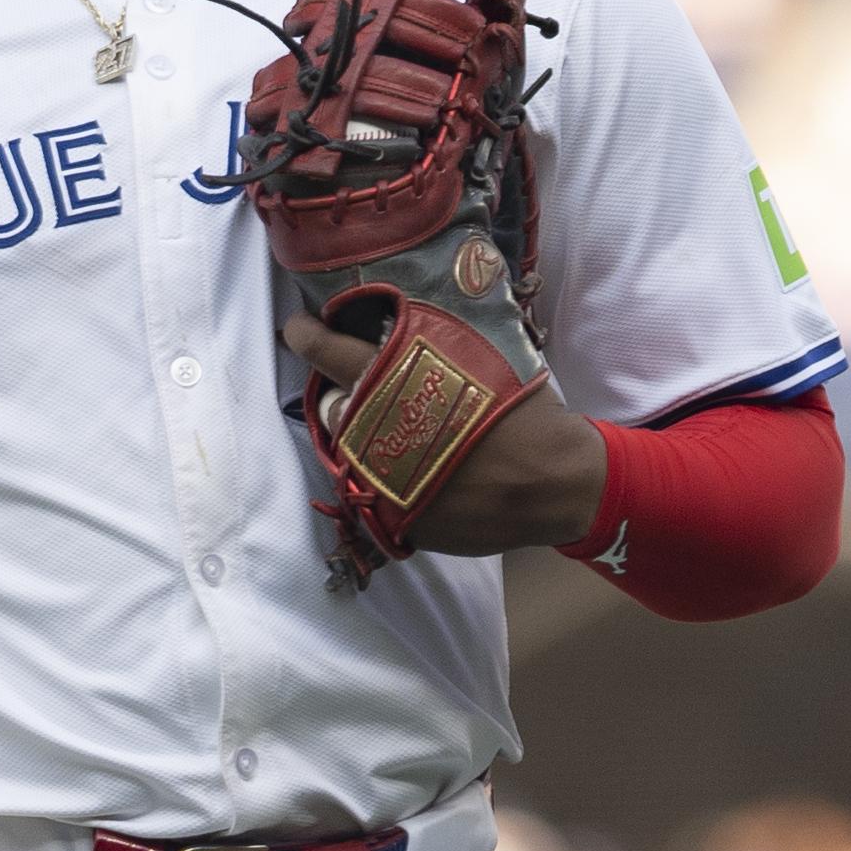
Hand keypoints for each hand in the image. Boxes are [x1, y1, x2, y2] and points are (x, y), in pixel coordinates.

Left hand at [283, 311, 606, 556]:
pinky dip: (396, 484)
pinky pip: (381, 497)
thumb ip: (435, 351)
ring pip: (353, 456)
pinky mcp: (399, 521)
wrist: (553, 483)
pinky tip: (429, 477)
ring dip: (368, 442)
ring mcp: (385, 482)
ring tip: (401, 438)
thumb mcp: (481, 364)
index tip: (296, 329)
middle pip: (337, 410)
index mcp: (399, 385)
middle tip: (372, 396)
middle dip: (346, 400)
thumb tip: (408, 333)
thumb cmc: (525, 416)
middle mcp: (380, 434)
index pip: (334, 353)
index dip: (309, 337)